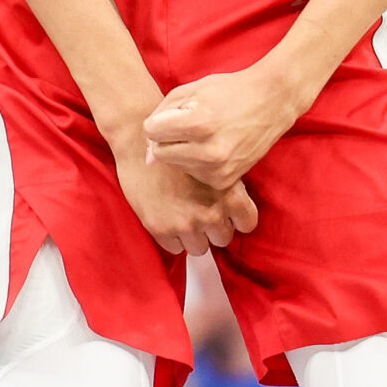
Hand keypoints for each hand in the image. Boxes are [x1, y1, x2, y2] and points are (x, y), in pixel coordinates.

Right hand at [114, 144, 257, 256]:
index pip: (247, 223)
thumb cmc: (178, 145)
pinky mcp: (160, 228)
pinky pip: (174, 248)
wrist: (139, 138)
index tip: (226, 213)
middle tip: (200, 211)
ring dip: (193, 236)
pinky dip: (172, 237)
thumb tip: (235, 204)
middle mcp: (210, 212)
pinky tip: (167, 216)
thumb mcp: (213, 161)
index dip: (236, 218)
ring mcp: (185, 223)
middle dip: (213, 228)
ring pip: (199, 248)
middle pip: (223, 238)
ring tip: (183, 215)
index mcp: (229, 194)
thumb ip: (226, 185)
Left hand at [143, 63, 311, 193]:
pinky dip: (197, 162)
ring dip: (182, 151)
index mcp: (197, 123)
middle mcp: (207, 151)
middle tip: (190, 125)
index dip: (160, 121)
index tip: (177, 114)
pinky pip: (194, 174)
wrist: (271, 102)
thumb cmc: (228, 91)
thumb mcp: (190, 90)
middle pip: (160, 153)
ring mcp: (218, 169)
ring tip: (205, 135)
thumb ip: (161, 117)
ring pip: (176, 165)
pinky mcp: (225, 180)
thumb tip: (148, 158)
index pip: (151, 132)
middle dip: (168, 139)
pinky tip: (214, 147)